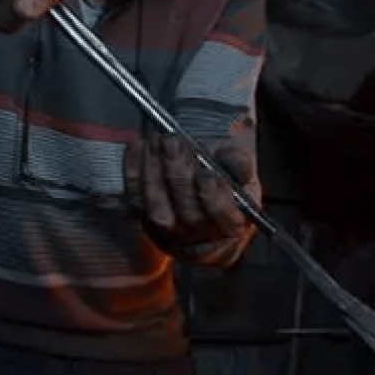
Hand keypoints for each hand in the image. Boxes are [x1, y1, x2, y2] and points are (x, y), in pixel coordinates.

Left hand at [123, 133, 254, 248]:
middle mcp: (200, 234)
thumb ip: (240, 162)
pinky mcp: (145, 218)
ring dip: (155, 170)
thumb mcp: (240, 165)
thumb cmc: (224, 171)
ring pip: (157, 207)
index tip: (208, 172)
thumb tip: (238, 166)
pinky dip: (134, 169)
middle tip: (174, 143)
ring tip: (158, 140)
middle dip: (179, 175)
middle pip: (187, 212)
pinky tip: (139, 146)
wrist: (202, 175)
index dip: (213, 196)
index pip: (222, 216)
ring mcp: (170, 231)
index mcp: (231, 224)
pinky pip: (135, 196)